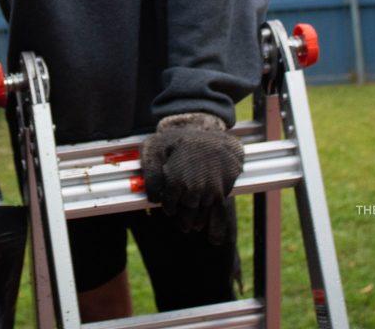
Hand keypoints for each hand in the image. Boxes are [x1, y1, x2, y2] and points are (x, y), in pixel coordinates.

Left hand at [141, 112, 243, 240]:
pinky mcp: (223, 191)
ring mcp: (210, 191)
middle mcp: (193, 188)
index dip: (169, 206)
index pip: (170, 205)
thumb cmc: (180, 141)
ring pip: (200, 216)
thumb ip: (150, 173)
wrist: (211, 134)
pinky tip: (214, 240)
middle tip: (183, 220)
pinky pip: (219, 214)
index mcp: (175, 179)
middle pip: (185, 214)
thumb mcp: (156, 149)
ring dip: (196, 221)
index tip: (170, 205)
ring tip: (194, 224)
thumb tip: (151, 198)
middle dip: (183, 217)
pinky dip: (217, 229)